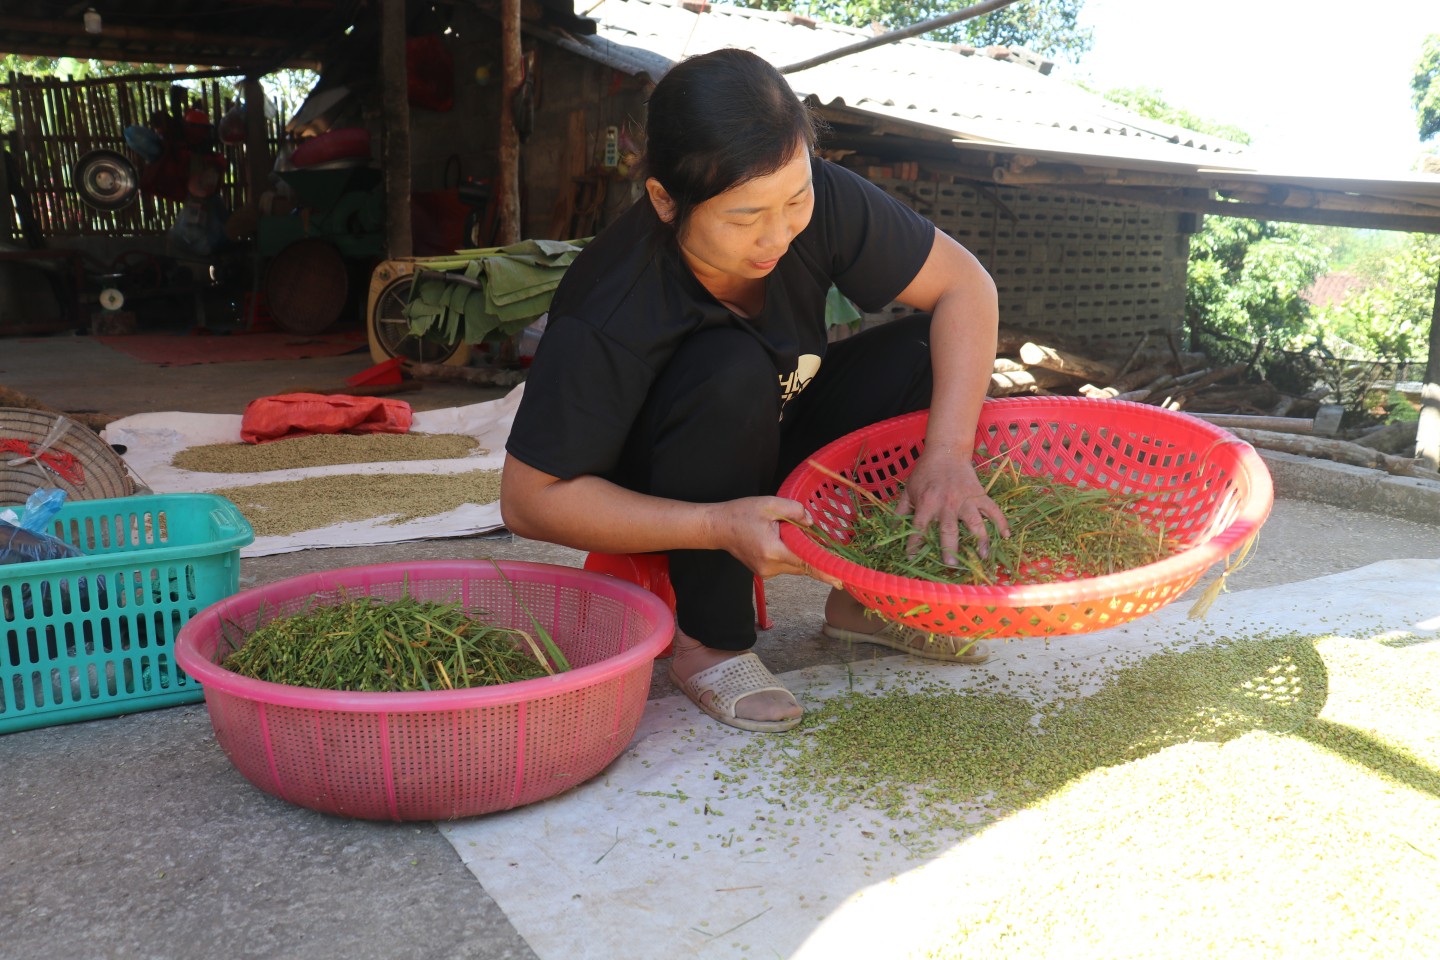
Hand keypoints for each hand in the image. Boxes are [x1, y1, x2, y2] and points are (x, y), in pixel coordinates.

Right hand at [709, 496, 842, 587]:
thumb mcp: (769, 504)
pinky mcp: (764, 571)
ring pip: (794, 565)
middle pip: (802, 565)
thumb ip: (794, 510)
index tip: (841, 580)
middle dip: (811, 552)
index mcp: (773, 551)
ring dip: (798, 552)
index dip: (825, 571)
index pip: (805, 563)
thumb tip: (812, 522)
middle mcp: (770, 566)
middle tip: (814, 536)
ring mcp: (766, 571)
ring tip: (783, 532)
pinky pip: (785, 564)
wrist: (717, 527)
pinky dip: (789, 554)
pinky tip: (779, 538)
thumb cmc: (741, 514)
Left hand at [893, 452, 1009, 565]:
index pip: (919, 527)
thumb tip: (892, 530)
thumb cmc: (925, 472)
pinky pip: (993, 510)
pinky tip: (1005, 536)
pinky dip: (1001, 522)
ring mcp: (966, 499)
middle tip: (951, 564)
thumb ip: (901, 510)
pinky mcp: (980, 495)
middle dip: (950, 547)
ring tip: (983, 556)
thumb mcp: (908, 490)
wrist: (946, 452)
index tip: (913, 559)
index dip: (915, 544)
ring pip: (975, 521)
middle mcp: (947, 503)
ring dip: (980, 539)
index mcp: (927, 502)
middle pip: (949, 528)